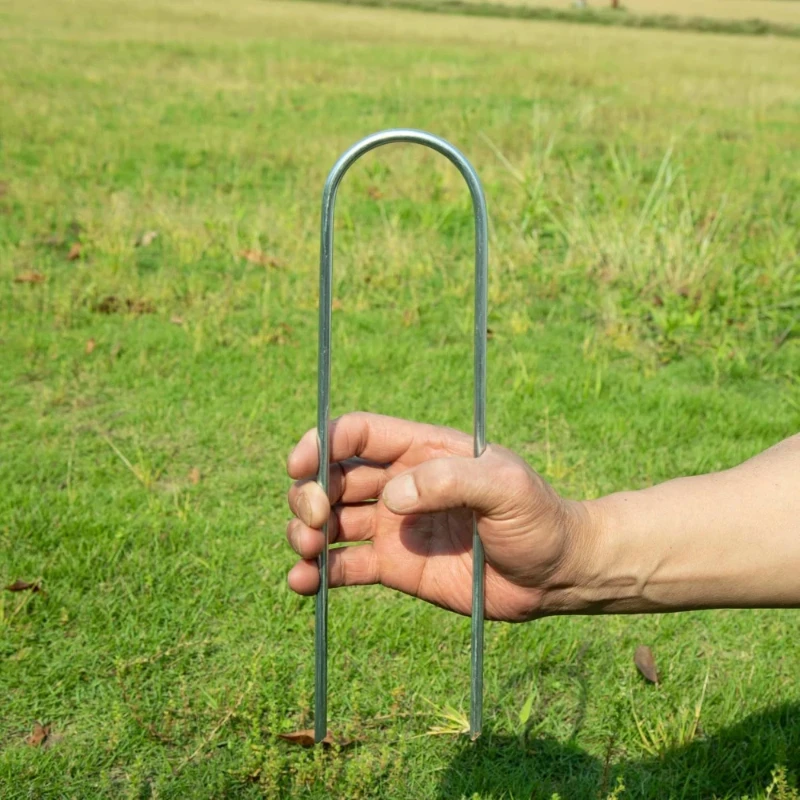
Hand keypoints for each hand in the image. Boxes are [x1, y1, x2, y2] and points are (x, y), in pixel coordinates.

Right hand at [285, 413, 595, 621]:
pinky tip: (303, 584)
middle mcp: (399, 485)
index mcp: (421, 451)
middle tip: (318, 520)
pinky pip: (344, 567)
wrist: (554, 574)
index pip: (357, 434)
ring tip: (307, 553)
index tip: (300, 466)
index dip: (320, 442)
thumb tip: (391, 498)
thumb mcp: (504, 485)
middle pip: (331, 477)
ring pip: (330, 521)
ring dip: (305, 532)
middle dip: (310, 494)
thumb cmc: (537, 517)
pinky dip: (316, 573)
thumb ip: (450, 481)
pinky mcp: (394, 567)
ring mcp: (394, 527)